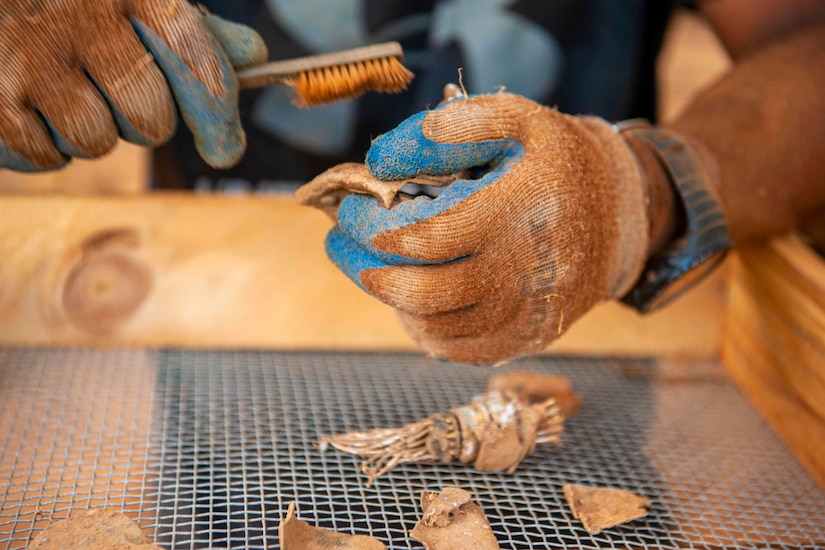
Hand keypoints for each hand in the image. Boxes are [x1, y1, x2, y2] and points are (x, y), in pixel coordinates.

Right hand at [0, 1, 266, 171]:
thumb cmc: (71, 5)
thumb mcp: (133, 2)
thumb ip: (194, 32)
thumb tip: (254, 56)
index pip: (194, 63)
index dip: (216, 115)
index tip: (225, 150)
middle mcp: (81, 20)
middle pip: (149, 120)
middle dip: (141, 119)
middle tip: (111, 89)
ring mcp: (32, 61)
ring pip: (97, 142)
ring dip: (90, 132)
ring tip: (63, 90)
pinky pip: (46, 157)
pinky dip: (45, 145)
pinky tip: (31, 105)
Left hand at [326, 93, 651, 363]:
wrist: (622, 213)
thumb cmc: (558, 162)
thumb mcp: (519, 119)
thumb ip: (455, 127)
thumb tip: (383, 159)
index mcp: (522, 211)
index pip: (430, 238)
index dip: (378, 232)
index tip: (352, 216)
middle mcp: (528, 270)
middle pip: (428, 293)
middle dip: (371, 274)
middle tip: (346, 252)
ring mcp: (531, 311)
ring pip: (439, 328)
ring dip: (395, 303)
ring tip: (379, 272)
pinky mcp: (532, 335)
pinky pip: (464, 350)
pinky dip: (427, 332)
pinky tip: (413, 305)